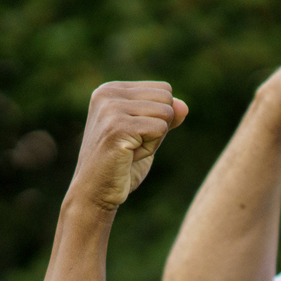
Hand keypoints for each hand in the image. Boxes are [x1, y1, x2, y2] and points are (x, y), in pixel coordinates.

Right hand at [67, 81, 187, 213]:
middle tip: (134, 144)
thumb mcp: (147, 134)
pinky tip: (129, 155)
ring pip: (166, 113)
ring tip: (130, 150)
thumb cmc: (122, 164)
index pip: (164, 89)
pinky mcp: (117, 127)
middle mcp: (108, 93)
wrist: (95, 191)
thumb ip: (165, 116)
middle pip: (167, 98)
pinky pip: (160, 128)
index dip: (159, 117)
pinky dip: (151, 147)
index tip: (134, 134)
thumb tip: (185, 106)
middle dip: (160, 126)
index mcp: (112, 89)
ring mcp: (111, 108)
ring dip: (155, 139)